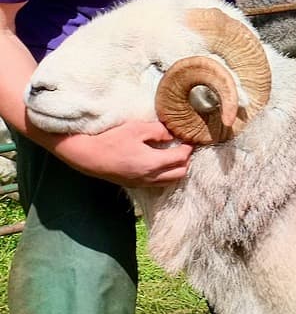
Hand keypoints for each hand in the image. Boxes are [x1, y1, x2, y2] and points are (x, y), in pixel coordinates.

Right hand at [48, 120, 191, 186]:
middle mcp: (149, 177)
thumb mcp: (137, 129)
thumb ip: (159, 131)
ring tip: (175, 154)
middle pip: (180, 173)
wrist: (87, 156)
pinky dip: (166, 175)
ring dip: (177, 169)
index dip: (189, 147)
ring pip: (170, 181)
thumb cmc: (111, 139)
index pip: (181, 158)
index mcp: (152, 163)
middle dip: (187, 160)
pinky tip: (161, 163)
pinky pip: (158, 183)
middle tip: (185, 146)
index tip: (191, 137)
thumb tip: (173, 135)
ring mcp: (141, 183)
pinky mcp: (134, 184)